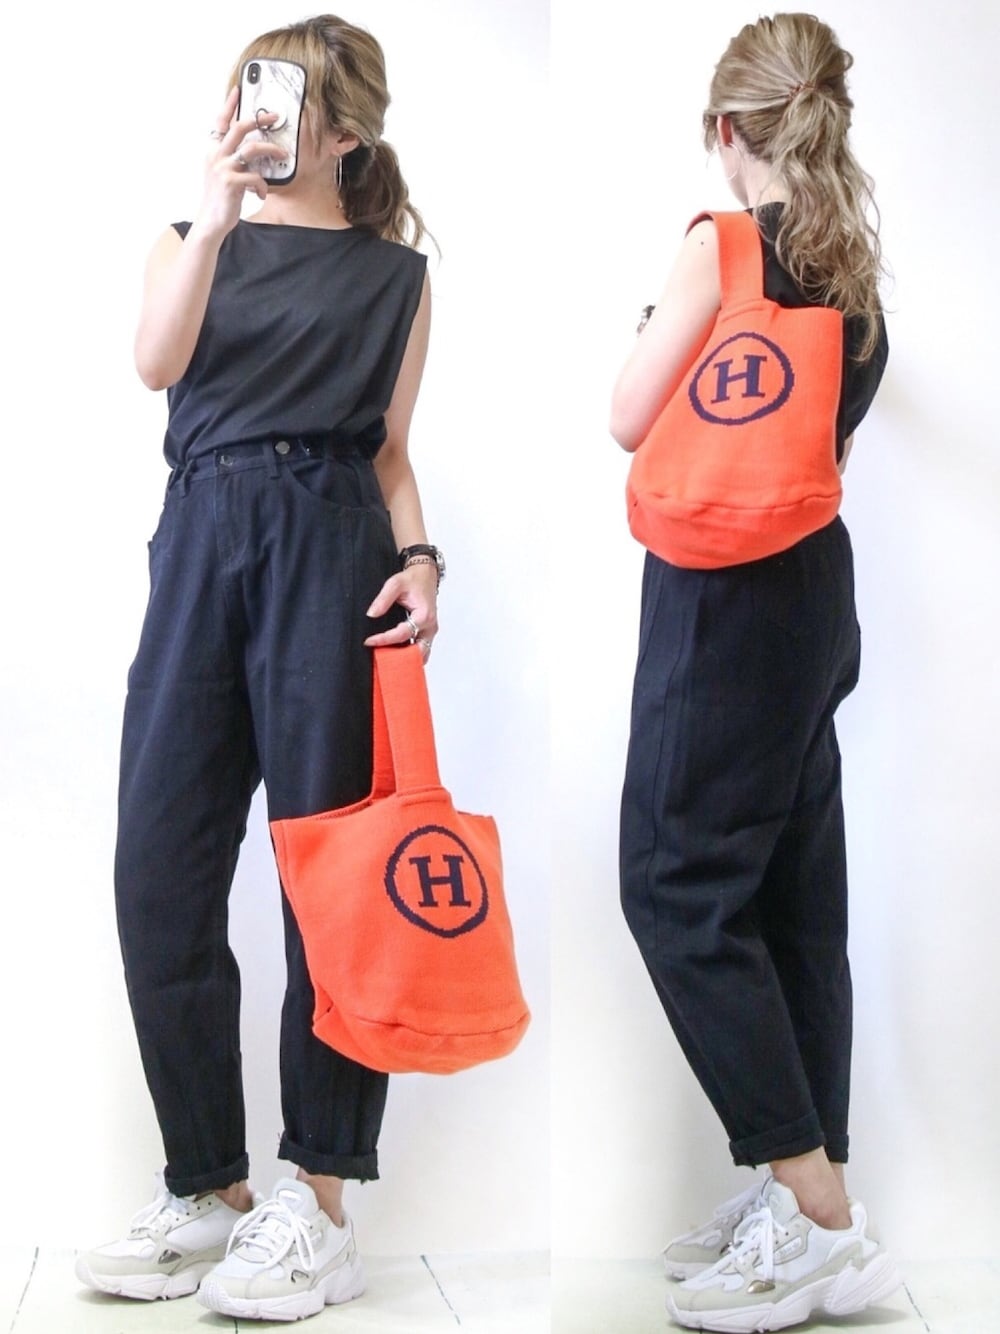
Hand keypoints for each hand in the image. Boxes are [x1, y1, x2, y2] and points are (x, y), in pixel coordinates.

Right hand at [194, 88, 283, 237]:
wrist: (211, 222)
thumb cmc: (221, 199)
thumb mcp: (225, 174)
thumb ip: (235, 160)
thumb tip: (255, 152)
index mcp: (214, 151)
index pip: (221, 122)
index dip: (229, 104)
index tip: (238, 89)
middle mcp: (216, 155)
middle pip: (239, 127)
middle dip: (260, 119)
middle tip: (275, 118)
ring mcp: (223, 168)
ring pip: (252, 148)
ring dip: (271, 150)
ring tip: (283, 155)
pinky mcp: (231, 183)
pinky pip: (255, 176)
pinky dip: (263, 185)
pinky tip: (262, 193)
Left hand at [364, 562, 438, 660]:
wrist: (425, 575)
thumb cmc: (413, 579)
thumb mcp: (395, 584)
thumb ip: (383, 599)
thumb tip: (371, 614)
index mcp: (423, 615)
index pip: (403, 634)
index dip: (385, 640)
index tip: (369, 642)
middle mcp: (430, 626)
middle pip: (418, 651)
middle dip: (401, 658)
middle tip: (381, 659)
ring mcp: (430, 631)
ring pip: (422, 653)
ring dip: (407, 658)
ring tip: (386, 659)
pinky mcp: (427, 633)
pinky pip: (421, 649)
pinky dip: (410, 654)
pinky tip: (395, 654)